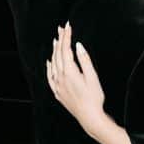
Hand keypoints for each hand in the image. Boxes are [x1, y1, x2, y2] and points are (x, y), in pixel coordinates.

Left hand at [46, 22, 106, 137]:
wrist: (89, 116)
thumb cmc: (94, 97)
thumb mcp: (93, 77)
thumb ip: (84, 60)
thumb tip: (78, 45)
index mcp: (69, 72)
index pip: (65, 49)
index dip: (67, 37)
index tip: (68, 26)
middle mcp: (60, 77)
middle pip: (58, 54)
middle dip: (60, 40)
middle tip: (62, 28)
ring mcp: (57, 85)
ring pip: (53, 63)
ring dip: (54, 51)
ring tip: (56, 40)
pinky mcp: (57, 92)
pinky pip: (49, 76)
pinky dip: (49, 67)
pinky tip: (49, 62)